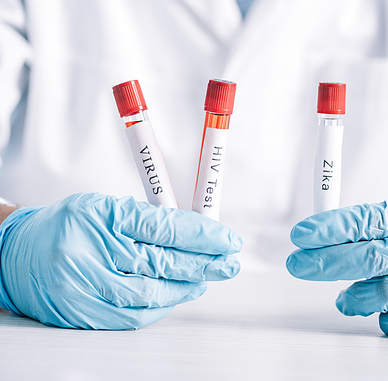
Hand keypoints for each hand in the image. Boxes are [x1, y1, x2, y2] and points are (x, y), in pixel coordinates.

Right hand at [0, 192, 240, 329]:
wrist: (16, 254)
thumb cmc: (67, 224)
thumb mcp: (105, 207)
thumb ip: (146, 219)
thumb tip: (194, 232)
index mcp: (101, 216)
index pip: (163, 227)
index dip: (201, 235)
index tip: (226, 239)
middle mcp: (92, 252)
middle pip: (161, 262)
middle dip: (202, 264)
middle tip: (229, 262)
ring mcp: (85, 288)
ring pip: (150, 295)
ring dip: (185, 288)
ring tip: (206, 278)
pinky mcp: (81, 315)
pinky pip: (131, 317)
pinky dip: (159, 307)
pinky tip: (176, 296)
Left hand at [286, 198, 387, 338]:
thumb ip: (372, 224)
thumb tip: (320, 233)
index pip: (369, 220)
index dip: (332, 228)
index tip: (303, 235)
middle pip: (373, 257)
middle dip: (329, 262)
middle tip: (300, 264)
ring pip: (384, 294)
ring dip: (355, 296)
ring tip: (346, 297)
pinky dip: (383, 317)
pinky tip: (381, 308)